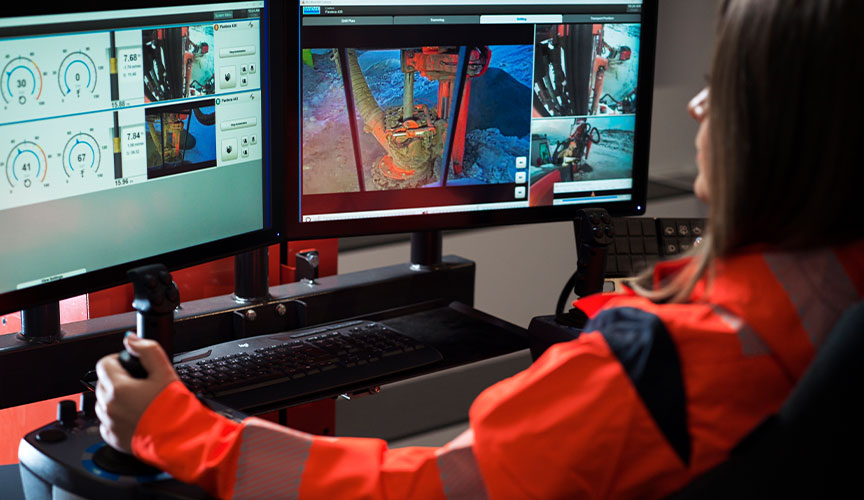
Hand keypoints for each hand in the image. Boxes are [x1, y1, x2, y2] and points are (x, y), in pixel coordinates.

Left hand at [95, 335, 178, 453]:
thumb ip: (147, 350)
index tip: (132, 367)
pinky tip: (136, 416)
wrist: (179, 439)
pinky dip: (117, 417)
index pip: (104, 363)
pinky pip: (107, 421)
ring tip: (140, 402)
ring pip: (103, 403)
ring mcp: (109, 423)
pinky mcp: (112, 438)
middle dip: (119, 380)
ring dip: (116, 399)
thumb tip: (130, 339)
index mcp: (118, 388)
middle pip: (103, 382)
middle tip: (141, 385)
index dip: (119, 360)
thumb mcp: (165, 372)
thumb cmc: (174, 409)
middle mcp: (108, 406)